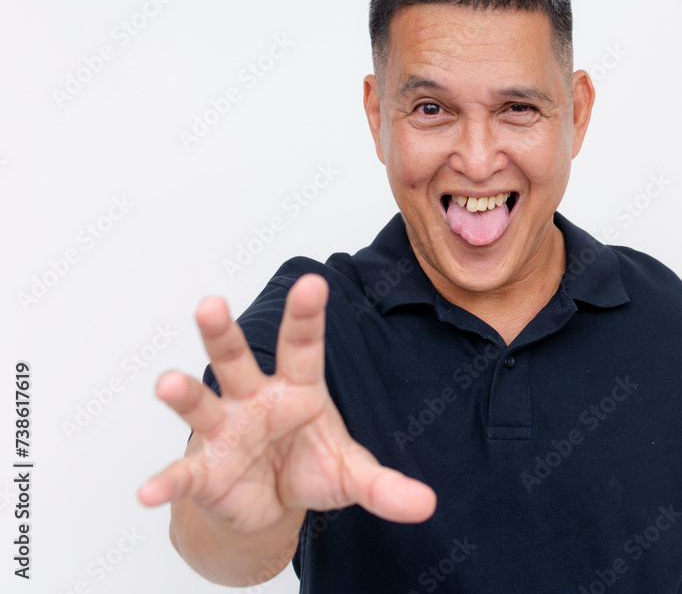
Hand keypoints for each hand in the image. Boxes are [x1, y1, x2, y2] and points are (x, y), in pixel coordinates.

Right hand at [138, 273, 435, 532]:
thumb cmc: (309, 467)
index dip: (306, 315)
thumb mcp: (352, 476)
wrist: (270, 504)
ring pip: (200, 402)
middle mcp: (254, 399)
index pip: (303, 345)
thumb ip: (386, 487)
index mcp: (297, 389)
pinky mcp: (204, 471)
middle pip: (236, 358)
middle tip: (210, 303)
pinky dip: (165, 482)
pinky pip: (182, 473)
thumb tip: (427, 505)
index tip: (313, 282)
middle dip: (222, 332)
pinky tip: (149, 491)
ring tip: (166, 383)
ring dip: (183, 393)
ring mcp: (224, 431)